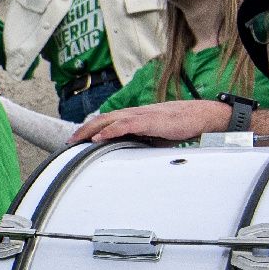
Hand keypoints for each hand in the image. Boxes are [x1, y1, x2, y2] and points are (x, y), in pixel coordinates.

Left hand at [71, 100, 231, 145]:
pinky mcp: (150, 121)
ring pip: (110, 120)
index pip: (106, 121)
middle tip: (69, 142)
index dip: (89, 129)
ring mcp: (141, 116)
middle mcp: (134, 114)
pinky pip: (126, 124)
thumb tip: (127, 155)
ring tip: (77, 140)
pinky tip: (100, 137)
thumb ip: (140, 142)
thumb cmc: (179, 126)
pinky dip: (110, 130)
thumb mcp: (154, 137)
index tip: (76, 140)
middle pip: (102, 119)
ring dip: (91, 130)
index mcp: (134, 117)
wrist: (200, 117)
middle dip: (83, 130)